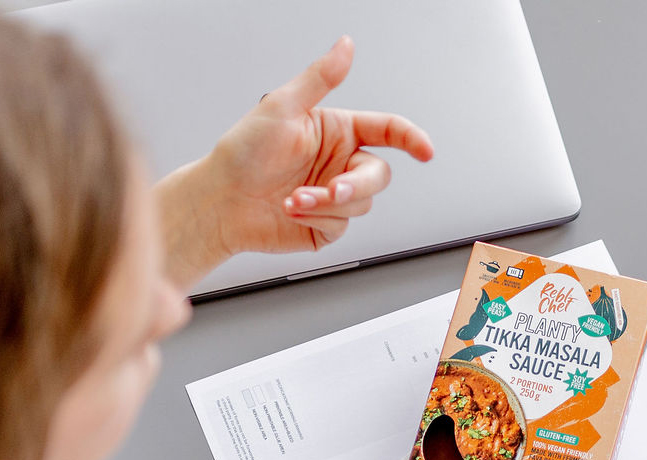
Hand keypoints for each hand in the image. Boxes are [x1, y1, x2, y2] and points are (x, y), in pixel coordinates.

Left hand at [156, 36, 432, 286]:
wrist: (221, 201)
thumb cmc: (243, 152)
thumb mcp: (283, 106)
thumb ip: (321, 77)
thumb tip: (345, 47)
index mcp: (336, 131)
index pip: (386, 131)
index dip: (410, 139)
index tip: (424, 151)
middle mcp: (339, 163)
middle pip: (378, 175)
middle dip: (357, 185)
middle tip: (334, 189)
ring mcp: (334, 195)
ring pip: (361, 204)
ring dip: (326, 203)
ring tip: (293, 198)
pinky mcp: (327, 224)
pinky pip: (342, 225)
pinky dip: (317, 217)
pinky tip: (292, 209)